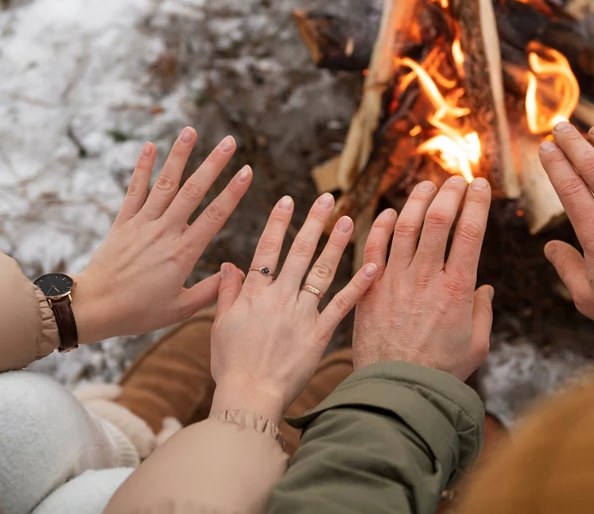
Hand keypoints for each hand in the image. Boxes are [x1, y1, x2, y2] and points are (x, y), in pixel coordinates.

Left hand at [72, 128, 251, 341]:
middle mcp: (164, 231)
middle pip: (193, 191)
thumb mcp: (180, 310)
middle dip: (214, 164)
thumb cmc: (138, 312)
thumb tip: (234, 274)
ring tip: (191, 131)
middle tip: (231, 141)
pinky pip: (134, 190)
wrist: (94, 307)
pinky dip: (142, 167)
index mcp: (182, 252)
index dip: (233, 191)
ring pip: (165, 183)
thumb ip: (210, 291)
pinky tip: (150, 146)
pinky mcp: (123, 222)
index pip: (214, 216)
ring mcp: (142, 223)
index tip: (247, 171)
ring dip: (179, 155)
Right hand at [209, 194, 376, 423]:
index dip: (278, 222)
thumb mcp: (220, 325)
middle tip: (327, 198)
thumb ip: (228, 292)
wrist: (249, 396)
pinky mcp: (319, 335)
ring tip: (347, 220)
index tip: (287, 199)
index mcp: (254, 294)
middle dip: (313, 222)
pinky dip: (358, 285)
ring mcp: (301, 314)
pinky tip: (373, 266)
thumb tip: (229, 263)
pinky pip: (342, 305)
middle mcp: (279, 298)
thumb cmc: (230, 366)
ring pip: (322, 271)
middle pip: (299, 252)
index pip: (267, 249)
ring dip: (336, 244)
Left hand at [355, 176, 494, 380]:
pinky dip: (380, 226)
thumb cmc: (440, 372)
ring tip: (427, 186)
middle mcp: (426, 278)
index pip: (470, 232)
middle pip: (439, 220)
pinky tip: (389, 213)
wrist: (396, 389)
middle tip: (456, 180)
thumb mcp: (476, 345)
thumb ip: (482, 313)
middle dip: (450, 193)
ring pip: (405, 227)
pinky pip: (372, 247)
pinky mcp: (370, 288)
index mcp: (457, 289)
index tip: (480, 185)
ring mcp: (394, 280)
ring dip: (417, 201)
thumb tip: (485, 289)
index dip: (476, 203)